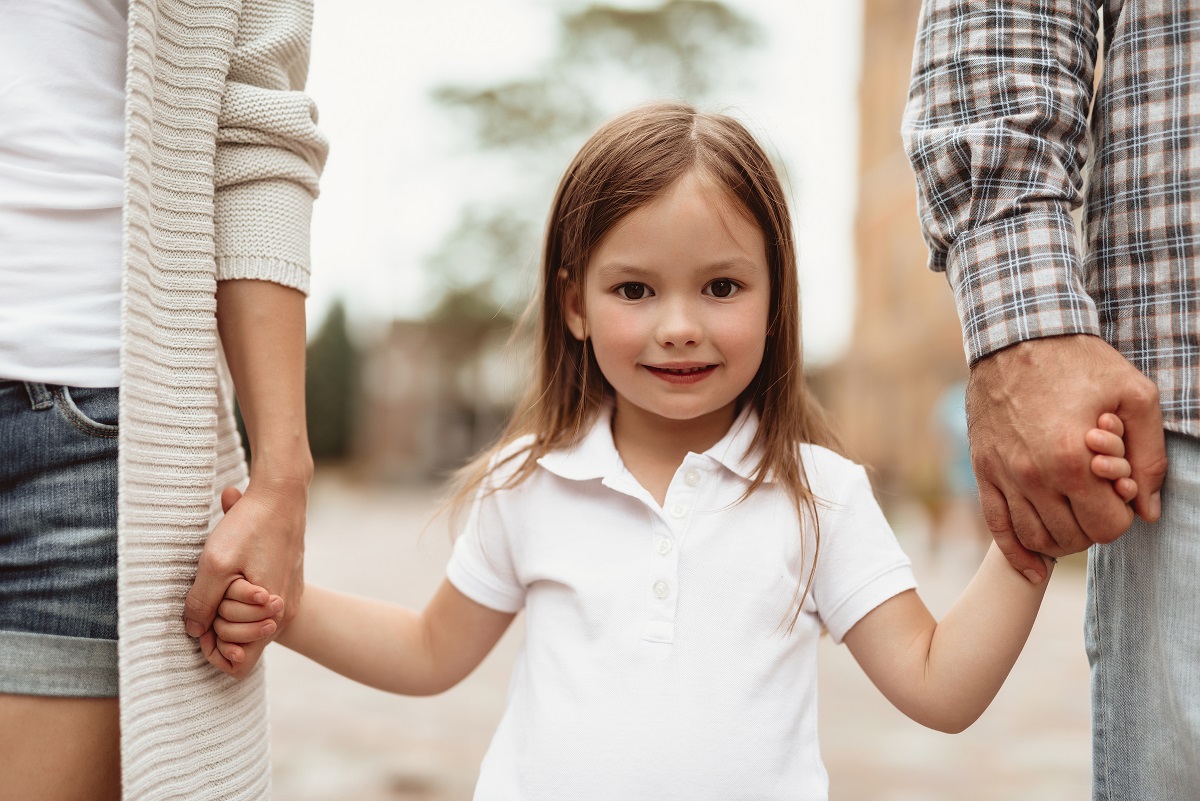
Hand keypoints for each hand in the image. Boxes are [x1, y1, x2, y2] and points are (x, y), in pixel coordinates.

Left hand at [185, 479, 305, 677]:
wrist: (283, 494)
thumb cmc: (250, 526)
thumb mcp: (214, 565)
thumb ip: (201, 604)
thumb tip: (194, 631)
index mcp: (271, 615)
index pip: (238, 664)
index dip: (213, 651)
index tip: (202, 623)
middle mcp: (284, 613)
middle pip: (242, 646)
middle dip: (220, 626)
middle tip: (213, 594)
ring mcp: (288, 599)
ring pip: (250, 625)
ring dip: (230, 609)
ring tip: (224, 579)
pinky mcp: (287, 585)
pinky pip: (259, 607)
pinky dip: (242, 595)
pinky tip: (236, 570)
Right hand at [967, 334, 1166, 581]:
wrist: (1017, 336)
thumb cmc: (1080, 362)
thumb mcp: (1135, 396)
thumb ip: (1149, 457)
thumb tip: (1146, 508)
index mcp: (1072, 460)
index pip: (1107, 527)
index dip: (1121, 516)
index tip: (1119, 492)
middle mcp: (1033, 476)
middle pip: (1072, 538)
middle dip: (1093, 526)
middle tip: (1098, 500)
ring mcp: (1004, 475)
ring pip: (1036, 538)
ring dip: (1061, 539)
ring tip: (1073, 515)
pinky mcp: (983, 471)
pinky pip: (997, 528)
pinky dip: (1017, 554)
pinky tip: (1034, 566)